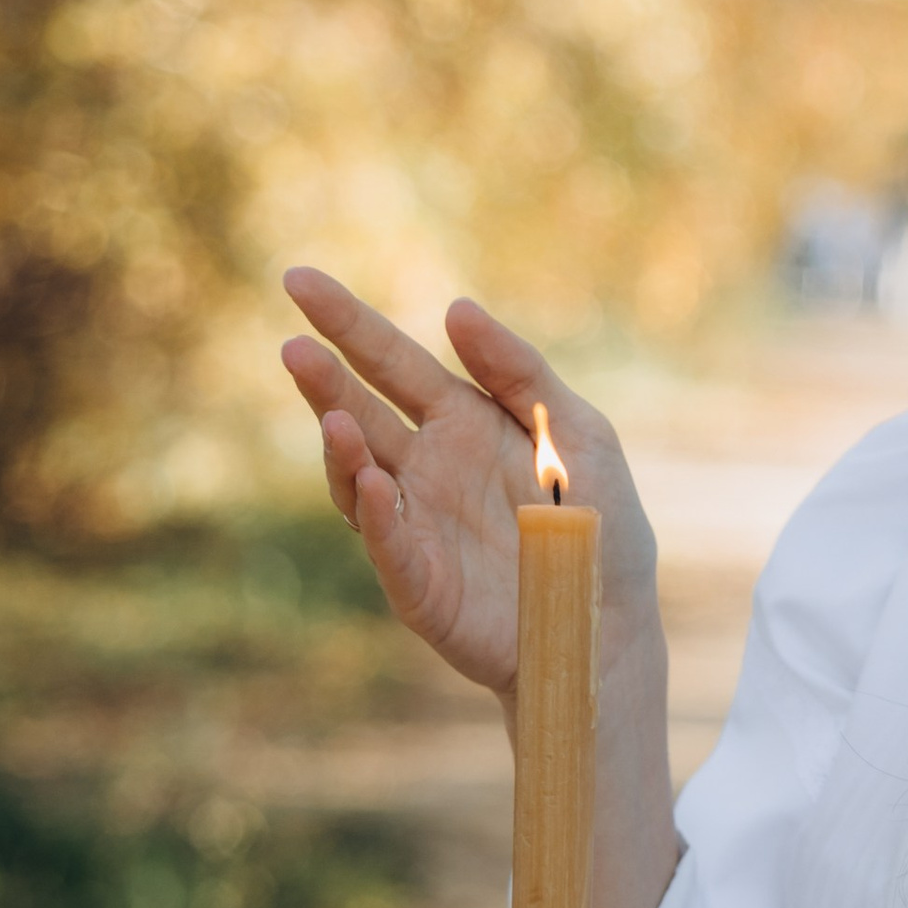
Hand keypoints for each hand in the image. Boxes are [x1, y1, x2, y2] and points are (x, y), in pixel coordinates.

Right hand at [279, 266, 658, 697]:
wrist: (612, 626)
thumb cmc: (598, 526)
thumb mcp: (575, 431)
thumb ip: (519, 373)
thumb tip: (454, 308)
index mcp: (461, 422)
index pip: (391, 362)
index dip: (347, 323)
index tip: (299, 281)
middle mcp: (425, 469)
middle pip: (360, 413)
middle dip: (325, 381)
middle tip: (294, 348)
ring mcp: (416, 526)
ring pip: (357, 478)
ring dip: (341, 448)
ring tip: (334, 418)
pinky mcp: (419, 584)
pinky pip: (388, 545)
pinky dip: (374, 516)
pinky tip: (368, 481)